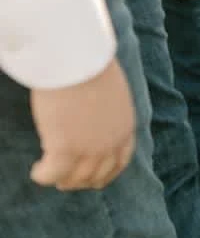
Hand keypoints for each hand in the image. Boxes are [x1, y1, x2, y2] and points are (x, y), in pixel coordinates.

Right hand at [30, 59, 135, 190]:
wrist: (76, 56)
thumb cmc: (88, 61)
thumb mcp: (110, 89)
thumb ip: (107, 108)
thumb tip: (92, 111)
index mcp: (124, 128)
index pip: (119, 162)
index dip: (105, 173)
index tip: (94, 178)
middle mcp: (110, 144)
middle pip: (97, 174)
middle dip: (81, 181)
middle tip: (66, 181)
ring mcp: (89, 149)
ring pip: (76, 178)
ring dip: (62, 180)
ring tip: (50, 176)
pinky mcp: (65, 148)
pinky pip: (53, 173)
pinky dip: (44, 176)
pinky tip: (37, 173)